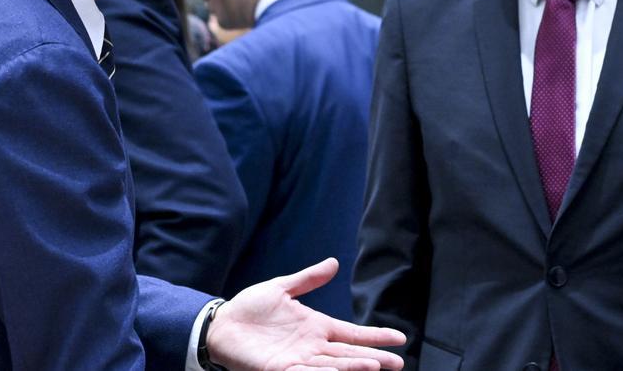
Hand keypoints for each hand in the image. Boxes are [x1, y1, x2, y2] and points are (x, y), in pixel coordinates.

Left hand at [207, 258, 405, 370]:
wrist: (222, 323)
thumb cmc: (250, 308)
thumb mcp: (282, 288)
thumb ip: (308, 278)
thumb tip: (333, 263)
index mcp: (316, 327)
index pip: (353, 333)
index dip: (375, 336)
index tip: (399, 338)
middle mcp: (312, 346)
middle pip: (350, 353)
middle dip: (375, 358)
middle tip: (399, 363)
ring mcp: (297, 360)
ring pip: (333, 365)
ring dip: (353, 366)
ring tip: (375, 367)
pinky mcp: (279, 369)